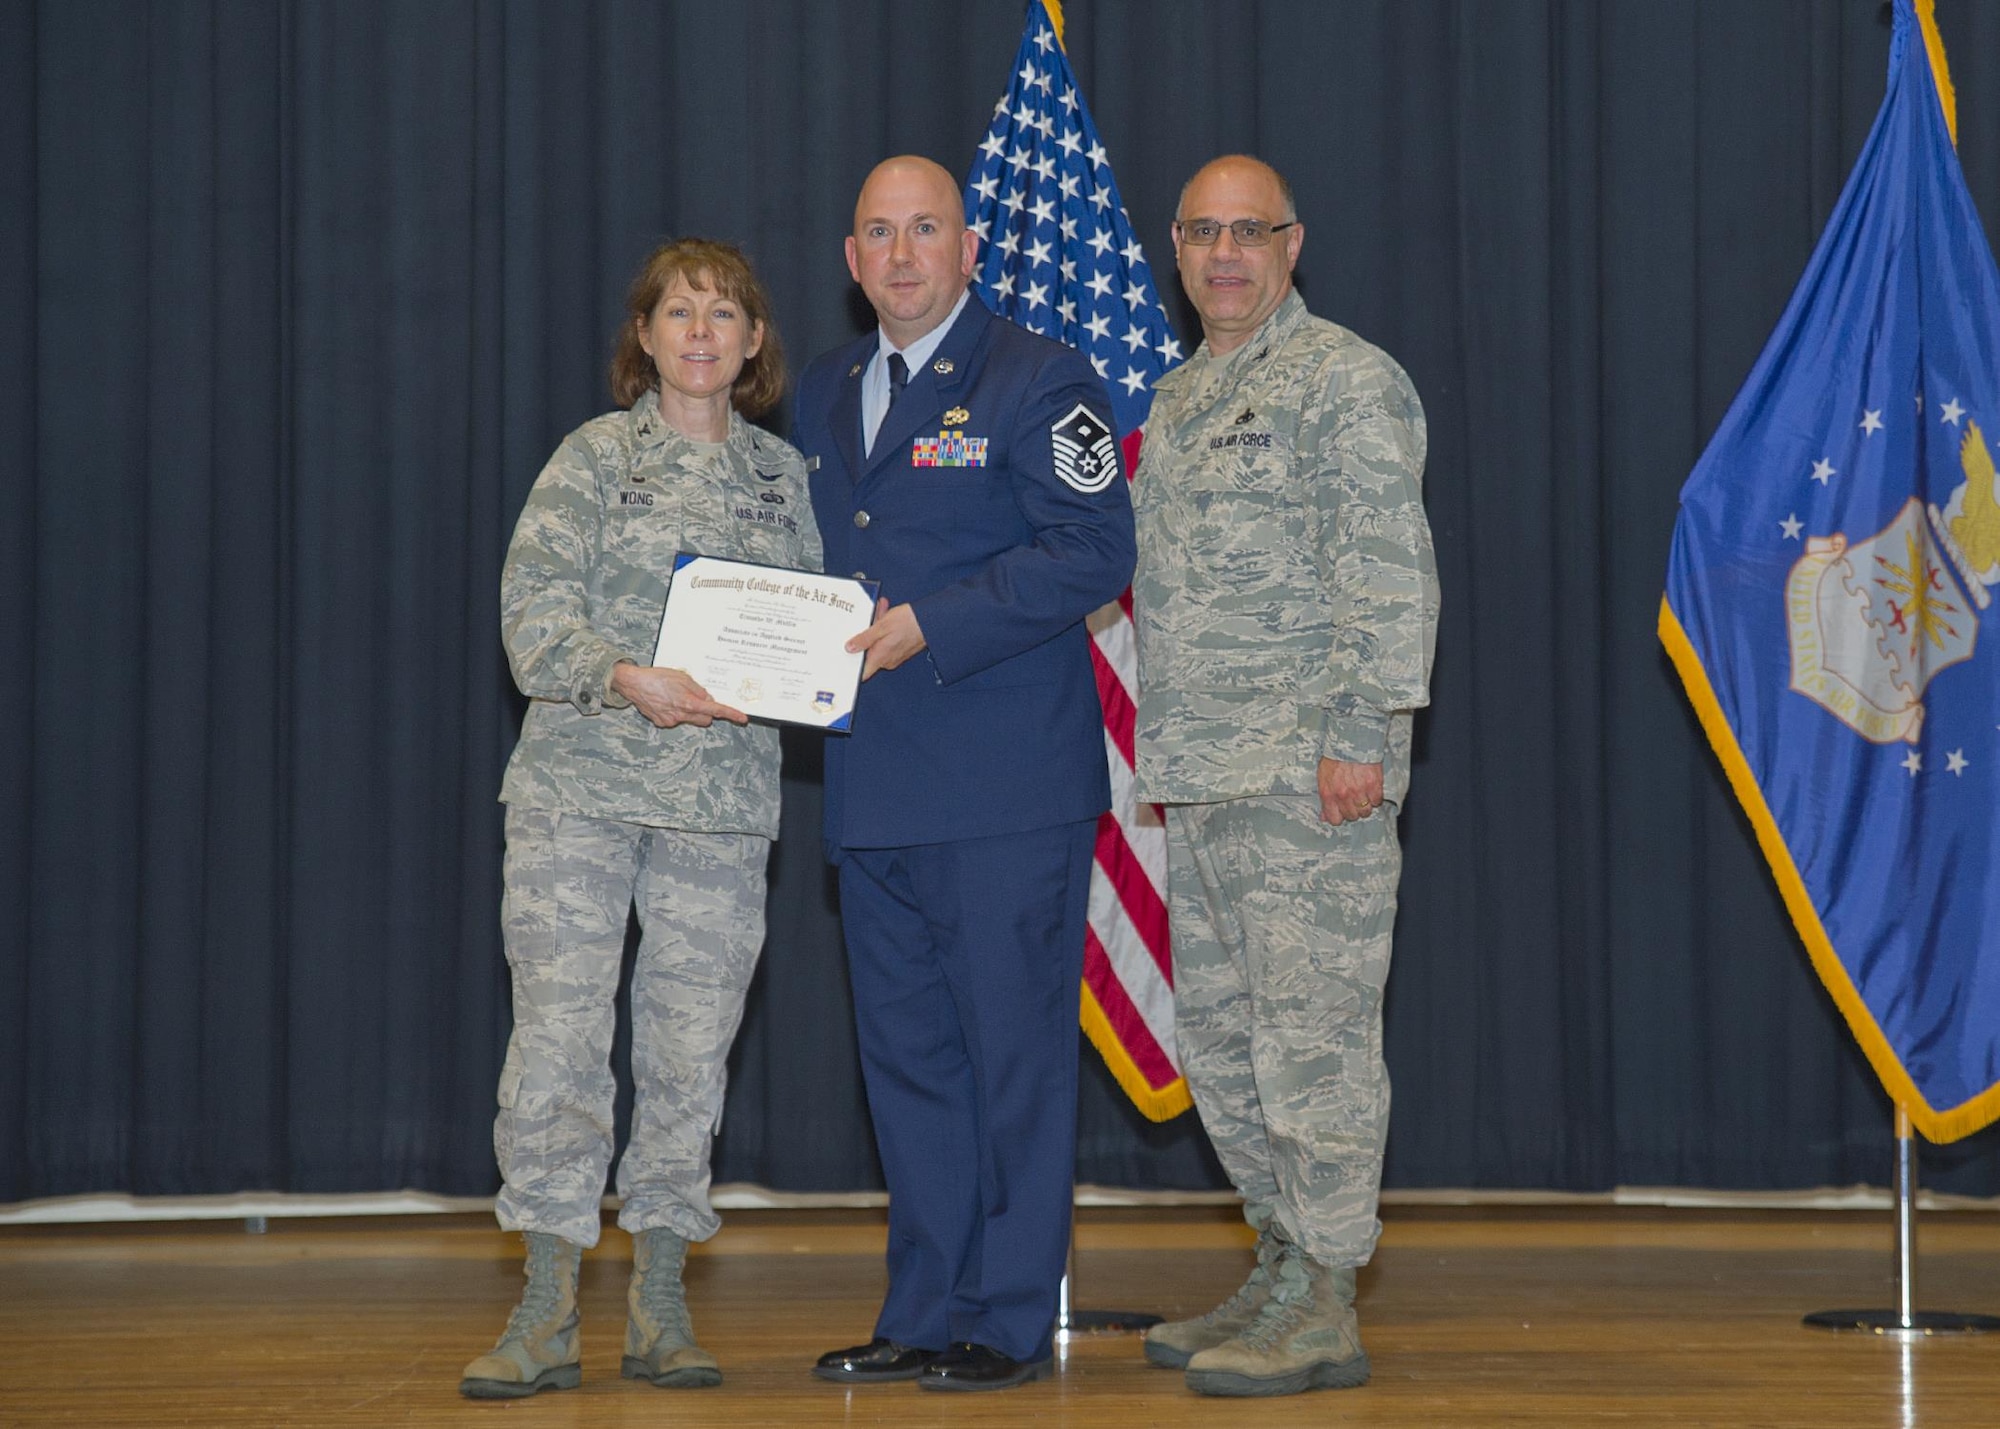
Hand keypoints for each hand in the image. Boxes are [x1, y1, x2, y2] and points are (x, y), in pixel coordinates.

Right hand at [610, 662, 748, 727]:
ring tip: (676, 696)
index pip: (715, 710)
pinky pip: (676, 719)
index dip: (730, 714)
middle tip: (697, 697)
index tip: (742, 718)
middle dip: (707, 711)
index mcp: (688, 702)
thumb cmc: (657, 677)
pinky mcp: (662, 722)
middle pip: (705, 718)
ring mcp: (671, 721)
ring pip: (690, 719)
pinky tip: (666, 701)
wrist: (633, 683)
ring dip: (690, 711)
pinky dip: (676, 712)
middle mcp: (681, 714)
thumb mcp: (682, 677)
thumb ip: (698, 689)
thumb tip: (708, 698)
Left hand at [846, 597, 926, 679]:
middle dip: (866, 637)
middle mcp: (888, 660)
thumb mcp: (881, 626)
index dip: (852, 669)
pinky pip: (887, 641)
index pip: (862, 673)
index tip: (844, 662)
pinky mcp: (901, 649)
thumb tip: (850, 648)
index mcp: (880, 657)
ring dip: (876, 630)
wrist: (932, 620)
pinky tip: (886, 615)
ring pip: (878, 644)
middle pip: (869, 653)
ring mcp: (895, 655)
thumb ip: (864, 639)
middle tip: (866, 623)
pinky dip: (885, 630)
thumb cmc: (909, 623)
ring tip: (880, 613)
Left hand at [1318, 758, 1383, 824]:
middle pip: (1352, 816)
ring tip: (1364, 794)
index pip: (1335, 820)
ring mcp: (1359, 791)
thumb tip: (1324, 817)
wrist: (1350, 740)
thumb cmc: (1335, 757)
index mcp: (1328, 794)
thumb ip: (1325, 798)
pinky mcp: (1374, 784)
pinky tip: (1371, 788)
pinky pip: (1377, 801)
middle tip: (1354, 798)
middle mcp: (1343, 795)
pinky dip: (1375, 797)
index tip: (1343, 810)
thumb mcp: (1323, 777)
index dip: (1340, 816)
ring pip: (1366, 811)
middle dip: (1353, 809)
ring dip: (1365, 805)